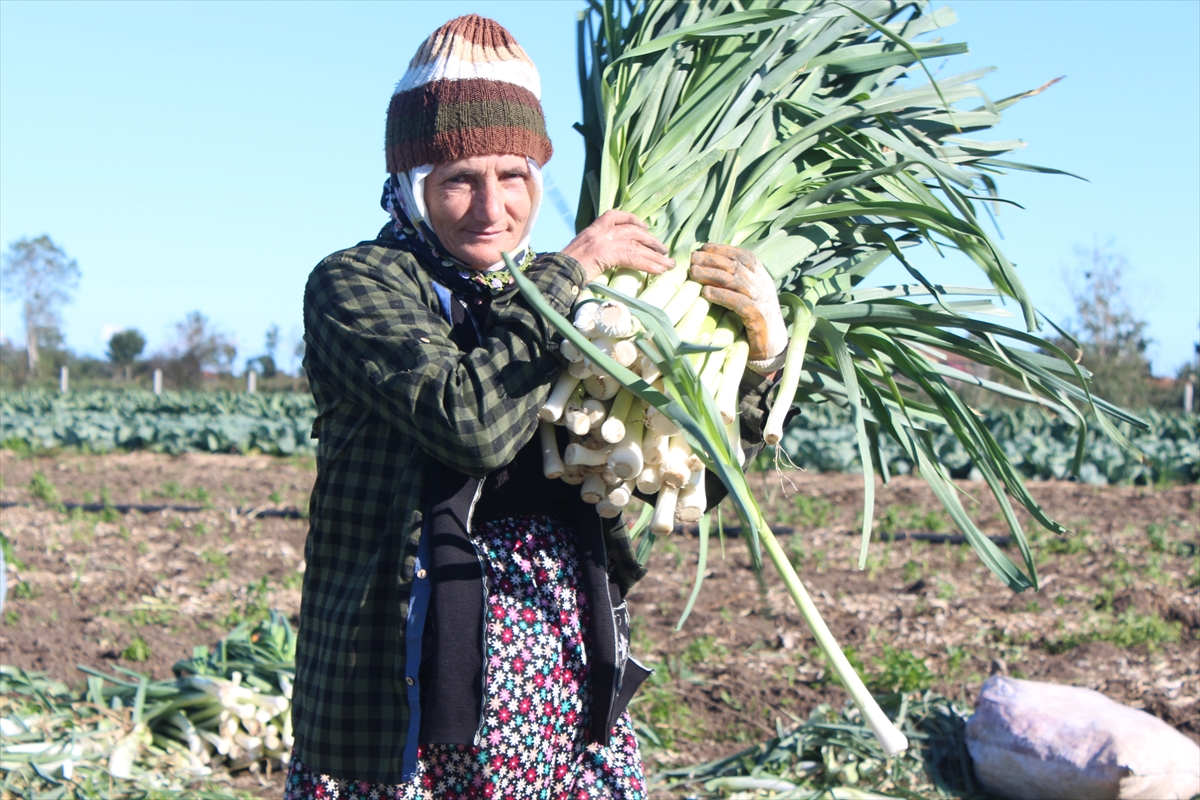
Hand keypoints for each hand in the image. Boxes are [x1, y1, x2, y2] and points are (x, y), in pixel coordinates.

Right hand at [561, 210, 674, 283]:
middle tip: (663, 249)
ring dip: (654, 254)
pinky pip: (633, 257)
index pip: (613, 216)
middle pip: (630, 229)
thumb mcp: (577, 256)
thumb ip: (591, 254)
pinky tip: (659, 270)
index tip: (644, 227)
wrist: (553, 275)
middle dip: (650, 239)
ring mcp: (602, 241)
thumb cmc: (562, 271)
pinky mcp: (606, 253)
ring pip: (636, 244)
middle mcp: (598, 232)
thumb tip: (601, 262)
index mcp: (590, 231)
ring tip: (668, 263)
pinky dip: (648, 264)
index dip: (632, 219)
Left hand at [689, 244, 786, 362]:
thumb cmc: (753, 321)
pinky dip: (721, 295)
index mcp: (763, 278)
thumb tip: (706, 268)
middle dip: (713, 259)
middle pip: (737, 266)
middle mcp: (764, 286)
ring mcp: (763, 302)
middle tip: (693, 258)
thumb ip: (734, 284)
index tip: (703, 247)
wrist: (773, 347)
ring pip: (736, 281)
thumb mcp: (747, 297)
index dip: (724, 249)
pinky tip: (706, 292)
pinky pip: (738, 302)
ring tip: (694, 272)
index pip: (745, 256)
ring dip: (712, 274)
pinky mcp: (758, 318)